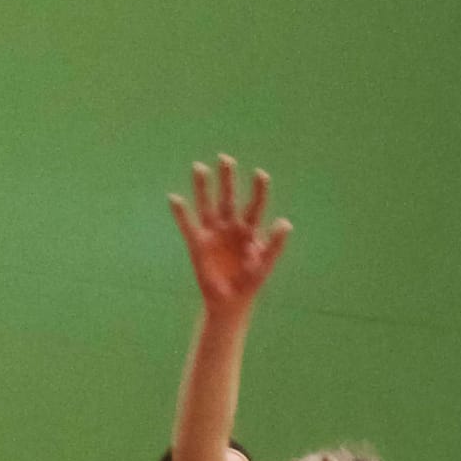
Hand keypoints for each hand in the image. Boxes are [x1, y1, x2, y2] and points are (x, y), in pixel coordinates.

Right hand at [169, 154, 290, 318]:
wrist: (229, 302)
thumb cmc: (249, 282)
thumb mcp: (265, 264)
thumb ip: (275, 244)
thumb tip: (285, 222)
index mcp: (249, 229)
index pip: (254, 205)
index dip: (258, 190)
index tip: (260, 174)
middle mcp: (230, 226)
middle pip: (229, 198)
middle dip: (227, 179)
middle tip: (226, 158)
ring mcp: (213, 233)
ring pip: (207, 205)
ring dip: (203, 187)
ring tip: (199, 167)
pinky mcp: (197, 244)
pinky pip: (187, 225)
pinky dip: (181, 213)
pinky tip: (174, 198)